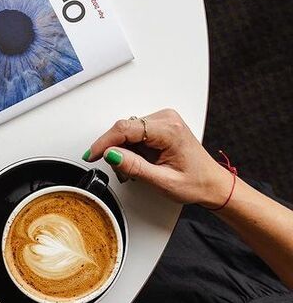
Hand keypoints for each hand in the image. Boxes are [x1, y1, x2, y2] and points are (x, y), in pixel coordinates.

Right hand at [84, 108, 232, 206]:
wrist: (212, 183)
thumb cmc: (195, 182)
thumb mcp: (162, 181)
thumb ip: (134, 167)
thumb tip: (111, 154)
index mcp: (170, 130)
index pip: (125, 128)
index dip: (104, 142)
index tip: (91, 154)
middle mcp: (167, 119)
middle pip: (124, 128)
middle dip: (115, 149)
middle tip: (123, 170)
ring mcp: (163, 120)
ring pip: (126, 130)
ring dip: (124, 150)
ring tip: (139, 167)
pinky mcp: (160, 124)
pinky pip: (134, 132)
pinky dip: (131, 148)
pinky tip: (142, 160)